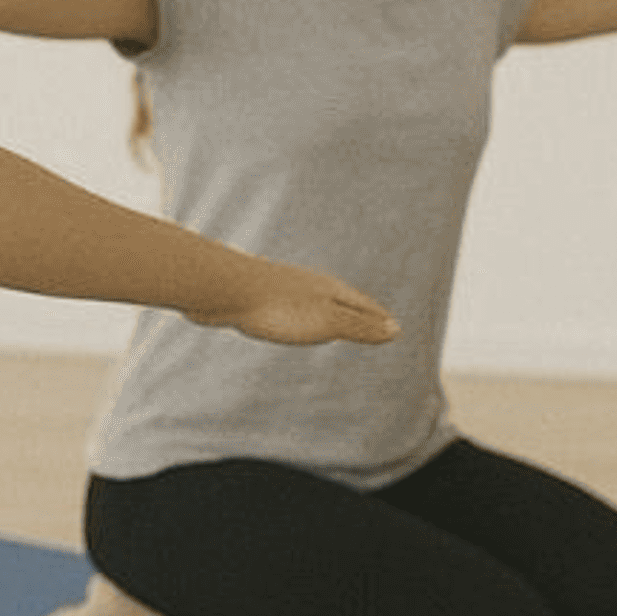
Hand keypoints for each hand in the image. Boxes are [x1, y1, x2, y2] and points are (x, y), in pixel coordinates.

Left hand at [194, 259, 401, 346]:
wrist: (221, 289)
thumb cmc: (276, 307)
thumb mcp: (326, 322)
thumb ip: (359, 327)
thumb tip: (395, 330)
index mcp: (329, 289)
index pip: (365, 305)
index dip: (380, 319)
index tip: (394, 327)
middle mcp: (309, 285)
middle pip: (341, 300)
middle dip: (358, 313)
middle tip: (372, 323)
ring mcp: (284, 289)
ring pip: (314, 303)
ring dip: (328, 313)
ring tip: (333, 323)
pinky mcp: (259, 297)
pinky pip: (288, 308)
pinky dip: (300, 316)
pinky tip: (286, 320)